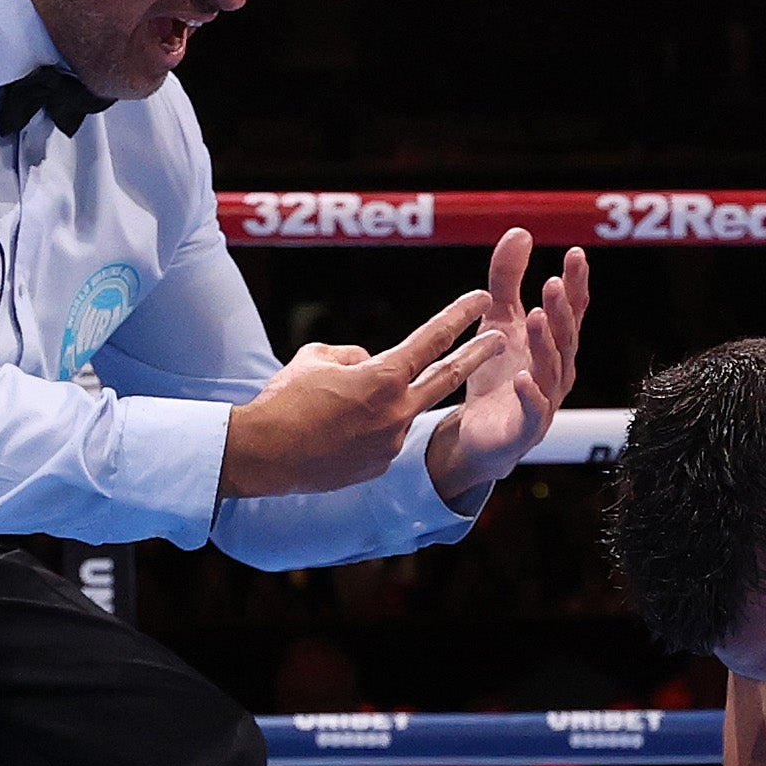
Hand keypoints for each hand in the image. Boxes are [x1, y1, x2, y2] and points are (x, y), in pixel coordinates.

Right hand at [221, 291, 499, 499]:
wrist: (264, 455)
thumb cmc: (285, 400)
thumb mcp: (314, 358)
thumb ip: (352, 355)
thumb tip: (368, 361)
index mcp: (385, 377)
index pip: (432, 339)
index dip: (459, 316)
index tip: (482, 299)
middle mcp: (397, 411)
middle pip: (448, 378)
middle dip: (477, 355)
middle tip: (501, 339)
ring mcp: (392, 442)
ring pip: (399, 409)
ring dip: (383, 400)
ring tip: (339, 405)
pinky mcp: (380, 466)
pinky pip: (381, 437)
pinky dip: (364, 429)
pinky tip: (331, 433)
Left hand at [423, 227, 589, 513]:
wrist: (479, 436)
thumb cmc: (496, 376)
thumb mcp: (498, 321)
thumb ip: (507, 280)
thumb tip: (520, 232)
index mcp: (554, 345)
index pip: (571, 311)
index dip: (576, 284)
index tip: (576, 255)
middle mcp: (557, 372)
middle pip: (565, 338)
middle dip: (562, 311)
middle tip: (553, 283)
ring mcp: (545, 402)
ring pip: (551, 370)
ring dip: (546, 344)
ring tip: (538, 317)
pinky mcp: (525, 430)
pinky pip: (532, 412)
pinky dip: (531, 395)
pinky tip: (524, 377)